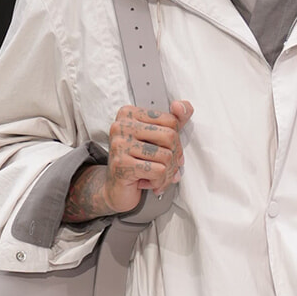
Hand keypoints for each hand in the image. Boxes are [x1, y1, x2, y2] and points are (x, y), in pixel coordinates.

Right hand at [103, 99, 192, 214]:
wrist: (116, 190)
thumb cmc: (137, 163)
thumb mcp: (157, 139)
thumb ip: (174, 120)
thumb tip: (180, 106)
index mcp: (129, 114)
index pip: (170, 121)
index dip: (177, 142)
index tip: (170, 153)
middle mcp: (122, 125)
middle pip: (170, 136)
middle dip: (175, 158)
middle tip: (167, 168)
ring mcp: (120, 144)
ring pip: (166, 156)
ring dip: (168, 173)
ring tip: (158, 177)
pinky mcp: (122, 164)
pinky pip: (158, 171)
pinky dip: (160, 182)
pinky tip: (150, 183)